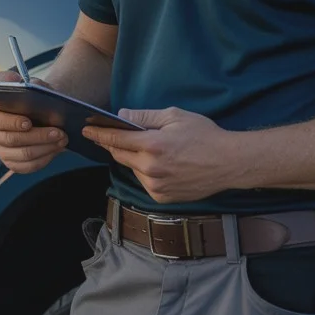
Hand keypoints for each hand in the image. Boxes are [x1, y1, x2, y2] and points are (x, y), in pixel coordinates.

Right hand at [0, 71, 67, 172]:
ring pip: (22, 155)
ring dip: (45, 147)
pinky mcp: (13, 163)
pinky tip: (57, 148)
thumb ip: (15, 79)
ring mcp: (1, 151)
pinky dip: (45, 158)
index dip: (9, 122)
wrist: (43, 109)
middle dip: (36, 136)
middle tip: (58, 131)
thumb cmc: (31, 95)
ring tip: (62, 138)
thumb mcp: (24, 82)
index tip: (28, 122)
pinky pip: (28, 166)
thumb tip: (13, 81)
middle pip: (9, 139)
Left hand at [82, 107, 241, 203]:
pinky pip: (144, 181)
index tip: (86, 130)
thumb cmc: (204, 135)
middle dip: (113, 144)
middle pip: (120, 155)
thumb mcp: (174, 117)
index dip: (98, 134)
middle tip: (108, 135)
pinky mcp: (162, 197)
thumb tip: (120, 116)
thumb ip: (143, 117)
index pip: (116, 139)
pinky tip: (159, 163)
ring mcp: (156, 186)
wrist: (229, 163)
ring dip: (132, 158)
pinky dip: (145, 171)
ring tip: (148, 148)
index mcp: (153, 145)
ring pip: (132, 169)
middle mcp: (151, 169)